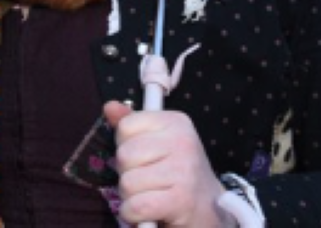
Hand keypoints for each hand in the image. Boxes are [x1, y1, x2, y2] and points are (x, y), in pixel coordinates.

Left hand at [105, 101, 230, 227]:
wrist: (211, 208)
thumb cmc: (178, 173)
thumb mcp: (158, 142)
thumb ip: (132, 124)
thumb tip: (109, 107)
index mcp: (175, 122)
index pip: (126, 127)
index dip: (125, 146)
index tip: (143, 157)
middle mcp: (182, 142)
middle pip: (124, 155)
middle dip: (127, 173)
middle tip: (147, 180)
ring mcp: (183, 170)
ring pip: (127, 183)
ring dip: (131, 196)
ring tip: (151, 195)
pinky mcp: (181, 200)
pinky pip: (137, 206)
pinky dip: (133, 214)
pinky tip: (147, 213)